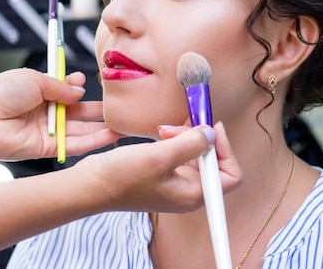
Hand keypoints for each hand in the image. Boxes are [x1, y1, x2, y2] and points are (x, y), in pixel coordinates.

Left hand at [0, 68, 121, 160]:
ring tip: (124, 125)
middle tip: (122, 109)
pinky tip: (110, 136)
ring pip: (80, 130)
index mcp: (40, 92)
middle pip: (79, 112)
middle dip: (99, 111)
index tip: (95, 85)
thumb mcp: (35, 79)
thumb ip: (61, 87)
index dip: (81, 88)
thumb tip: (81, 91)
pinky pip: (73, 145)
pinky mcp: (46, 148)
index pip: (68, 91)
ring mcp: (47, 131)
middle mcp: (45, 112)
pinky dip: (92, 141)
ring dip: (101, 128)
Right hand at [81, 122, 242, 212]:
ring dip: (184, 137)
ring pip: (195, 154)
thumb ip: (190, 144)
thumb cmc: (122, 177)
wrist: (91, 186)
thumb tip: (212, 134)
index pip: (230, 175)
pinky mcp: (163, 175)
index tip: (210, 128)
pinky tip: (160, 134)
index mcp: (194, 194)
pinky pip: (180, 155)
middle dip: (199, 139)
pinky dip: (175, 141)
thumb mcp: (159, 157)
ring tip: (163, 130)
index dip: (225, 149)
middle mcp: (188, 192)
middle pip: (212, 161)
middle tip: (177, 127)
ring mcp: (175, 184)